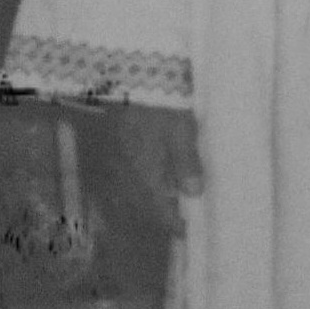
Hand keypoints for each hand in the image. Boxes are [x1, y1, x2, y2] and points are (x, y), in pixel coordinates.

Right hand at [113, 103, 202, 233]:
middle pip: (144, 202)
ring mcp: (118, 158)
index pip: (159, 210)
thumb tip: (193, 193)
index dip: (172, 223)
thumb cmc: (158, 104)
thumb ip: (186, 162)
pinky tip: (153, 173)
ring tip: (169, 199)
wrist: (127, 76)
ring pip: (134, 188)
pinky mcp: (115, 144)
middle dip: (161, 213)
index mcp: (145, 172)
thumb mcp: (180, 130)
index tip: (185, 232)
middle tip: (179, 219)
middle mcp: (127, 171)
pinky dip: (142, 179)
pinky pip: (128, 172)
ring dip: (150, 198)